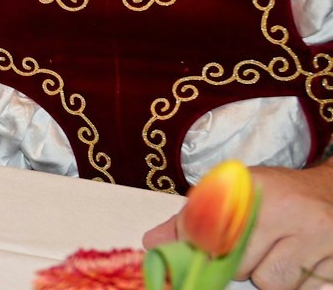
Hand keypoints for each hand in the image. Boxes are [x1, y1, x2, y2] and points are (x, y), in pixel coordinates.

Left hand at [143, 162, 332, 288]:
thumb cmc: (279, 195)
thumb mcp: (235, 192)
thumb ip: (194, 217)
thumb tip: (152, 243)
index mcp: (254, 188)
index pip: (208, 230)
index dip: (199, 246)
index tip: (199, 249)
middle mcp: (289, 210)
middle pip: (238, 264)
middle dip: (236, 264)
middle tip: (250, 246)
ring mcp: (318, 238)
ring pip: (270, 283)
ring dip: (266, 276)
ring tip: (277, 252)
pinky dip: (294, 284)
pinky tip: (299, 261)